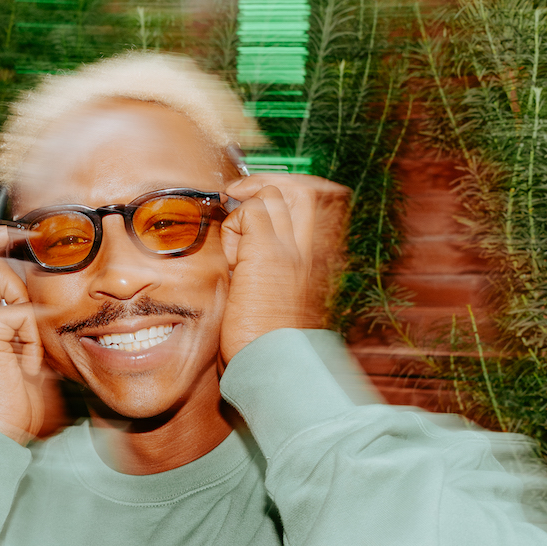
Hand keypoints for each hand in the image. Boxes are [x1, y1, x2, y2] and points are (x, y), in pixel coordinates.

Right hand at [0, 229, 63, 443]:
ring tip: (28, 341)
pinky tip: (30, 363)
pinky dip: (33, 335)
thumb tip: (51, 302)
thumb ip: (30, 327)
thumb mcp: (28, 355)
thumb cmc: (15, 402)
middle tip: (20, 233)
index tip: (17, 236)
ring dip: (24, 299)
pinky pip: (20, 311)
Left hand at [220, 174, 351, 365]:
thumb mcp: (269, 296)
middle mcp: (309, 251)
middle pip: (304, 188)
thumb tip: (240, 249)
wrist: (271, 364)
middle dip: (269, 181)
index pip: (314, 204)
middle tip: (238, 195)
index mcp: (312, 261)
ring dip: (247, 207)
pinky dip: (234, 225)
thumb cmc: (265, 341)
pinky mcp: (269, 255)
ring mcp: (292, 251)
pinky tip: (231, 257)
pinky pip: (252, 212)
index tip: (254, 199)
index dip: (286, 191)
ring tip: (233, 238)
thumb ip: (263, 267)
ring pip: (277, 193)